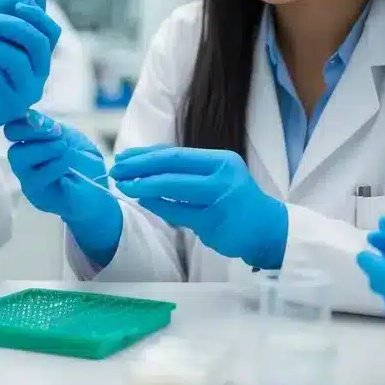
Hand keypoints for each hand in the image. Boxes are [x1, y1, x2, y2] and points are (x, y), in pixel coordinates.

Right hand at [4, 112, 121, 265]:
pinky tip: (68, 168)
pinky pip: (37, 178)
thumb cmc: (84, 164)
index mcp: (31, 144)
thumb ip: (52, 128)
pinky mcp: (37, 195)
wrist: (98, 192)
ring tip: (64, 150)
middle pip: (13, 144)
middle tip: (60, 137)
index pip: (13, 129)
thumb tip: (33, 117)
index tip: (53, 126)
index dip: (27, 122)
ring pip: (20, 159)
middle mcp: (25, 162)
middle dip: (35, 134)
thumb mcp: (72, 138)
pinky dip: (55, 168)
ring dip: (45, 150)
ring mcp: (28, 180)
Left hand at [111, 146, 286, 269]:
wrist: (269, 230)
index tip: (123, 157)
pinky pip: (178, 213)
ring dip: (143, 186)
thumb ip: (186, 171)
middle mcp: (222, 176)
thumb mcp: (216, 177)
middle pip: (171, 167)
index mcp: (221, 161)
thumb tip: (144, 163)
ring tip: (124, 186)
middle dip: (139, 168)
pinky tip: (144, 200)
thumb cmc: (236, 200)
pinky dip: (158, 205)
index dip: (146, 155)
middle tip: (116, 171)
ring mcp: (219, 200)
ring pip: (172, 189)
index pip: (175, 153)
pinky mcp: (214, 223)